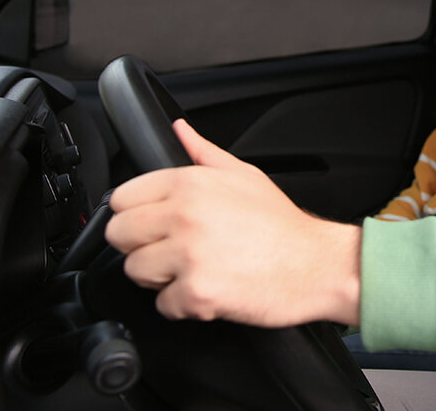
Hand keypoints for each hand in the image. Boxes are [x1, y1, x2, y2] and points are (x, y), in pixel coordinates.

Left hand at [105, 119, 360, 326]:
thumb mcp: (245, 175)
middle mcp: (185, 216)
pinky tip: (208, 289)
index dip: (135, 213)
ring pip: (135, 272)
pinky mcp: (196, 293)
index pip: (121, 198)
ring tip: (193, 270)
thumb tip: (179, 130)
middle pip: (119, 235)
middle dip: (141, 245)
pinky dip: (183, 305)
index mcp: (190, 183)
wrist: (316, 264)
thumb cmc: (282, 224)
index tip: (152, 224)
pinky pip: (163, 305)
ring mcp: (189, 256)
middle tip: (171, 250)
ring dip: (159, 278)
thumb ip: (203, 152)